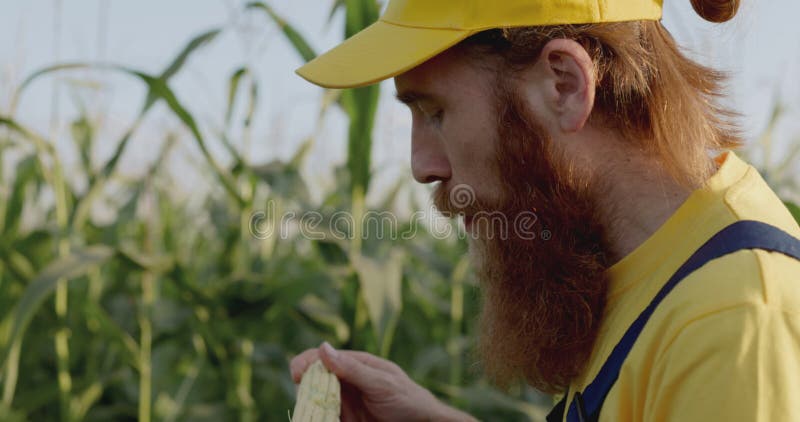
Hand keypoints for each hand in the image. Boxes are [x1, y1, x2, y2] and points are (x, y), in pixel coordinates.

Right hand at [290, 342, 475, 421]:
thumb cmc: (408, 399)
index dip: (304, 364)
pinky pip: (324, 418)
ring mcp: (343, 403)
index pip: (320, 358)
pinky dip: (319, 418)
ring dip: (309, 407)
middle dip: (303, 390)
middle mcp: (344, 382)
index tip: (297, 375)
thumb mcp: (380, 383)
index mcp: (353, 364)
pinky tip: (321, 419)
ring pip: (314, 402)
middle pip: (311, 381)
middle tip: (305, 401)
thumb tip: (322, 348)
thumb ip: (352, 368)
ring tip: (312, 413)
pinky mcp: (344, 419)